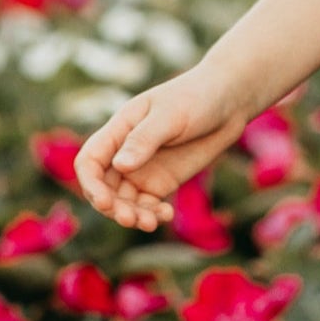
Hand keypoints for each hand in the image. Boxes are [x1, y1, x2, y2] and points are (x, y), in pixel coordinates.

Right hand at [73, 70, 245, 232]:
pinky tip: (166, 215)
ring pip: (124, 201)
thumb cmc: (197, 97)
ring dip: (132, 215)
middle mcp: (125, 153)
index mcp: (119, 130)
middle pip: (104, 188)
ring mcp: (143, 169)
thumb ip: (144, 140)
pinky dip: (152, 214)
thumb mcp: (170, 115)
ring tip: (150, 223)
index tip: (105, 203)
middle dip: (113, 207)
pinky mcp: (162, 181)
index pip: (89, 162)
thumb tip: (119, 166)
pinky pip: (148, 205)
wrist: (230, 102)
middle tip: (131, 219)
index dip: (90, 185)